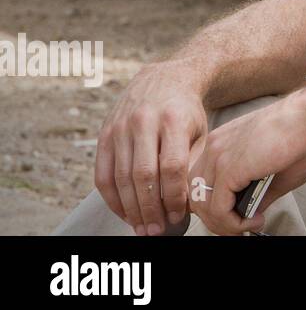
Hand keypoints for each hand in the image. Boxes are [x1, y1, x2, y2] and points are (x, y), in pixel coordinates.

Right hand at [94, 62, 207, 235]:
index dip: (173, 196)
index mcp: (172, 119)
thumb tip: (188, 203)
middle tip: (157, 230)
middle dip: (149, 209)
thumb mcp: (199, 130)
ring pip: (120, 178)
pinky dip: (112, 199)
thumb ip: (193, 162)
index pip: (171, 167)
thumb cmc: (186, 111)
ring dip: (130, 209)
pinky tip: (124, 212)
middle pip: (142, 176)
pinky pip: (102, 174)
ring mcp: (120, 128)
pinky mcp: (104, 134)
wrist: (165, 78)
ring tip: (142, 227)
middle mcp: (143, 122)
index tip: (178, 215)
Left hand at [187, 90, 305, 234]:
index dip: (216, 204)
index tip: (237, 215)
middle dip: (217, 219)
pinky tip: (255, 220)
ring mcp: (217, 158)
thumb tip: (251, 213)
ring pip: (203, 206)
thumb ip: (257, 192)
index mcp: (221, 144)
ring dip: (225, 224)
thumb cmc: (298, 135)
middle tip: (242, 225)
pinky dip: (234, 223)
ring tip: (250, 224)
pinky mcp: (228, 170)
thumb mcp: (272, 168)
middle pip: (196, 196)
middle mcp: (214, 148)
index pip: (202, 182)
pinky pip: (218, 210)